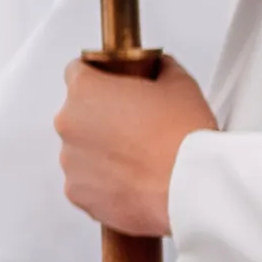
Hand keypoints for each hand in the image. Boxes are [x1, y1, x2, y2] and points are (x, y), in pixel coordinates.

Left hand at [55, 54, 215, 243]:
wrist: (192, 188)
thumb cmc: (184, 139)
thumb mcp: (180, 85)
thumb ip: (161, 69)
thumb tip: (160, 68)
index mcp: (86, 91)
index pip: (77, 71)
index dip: (98, 76)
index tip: (111, 85)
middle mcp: (69, 124)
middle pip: (78, 113)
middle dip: (102, 117)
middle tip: (135, 125)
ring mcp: (70, 161)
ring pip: (81, 149)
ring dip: (101, 151)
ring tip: (138, 157)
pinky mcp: (78, 193)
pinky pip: (85, 182)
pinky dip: (102, 182)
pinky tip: (131, 180)